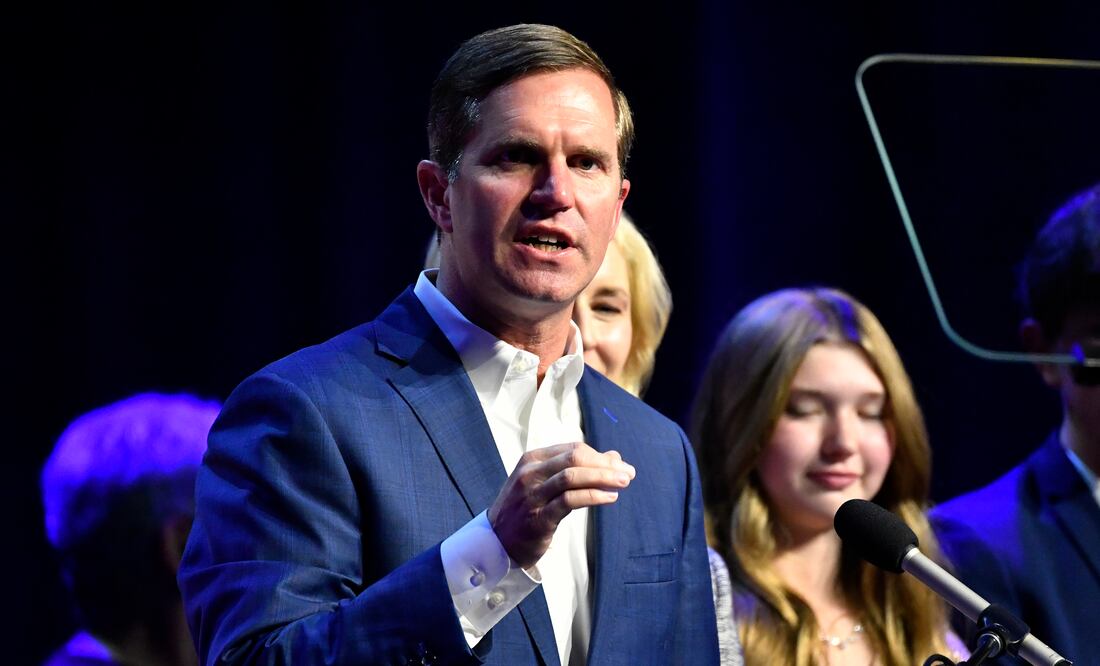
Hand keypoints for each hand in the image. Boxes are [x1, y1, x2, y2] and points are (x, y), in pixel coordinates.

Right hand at [488, 442, 635, 568]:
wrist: (495, 543)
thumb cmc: (525, 510)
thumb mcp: (544, 483)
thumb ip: (575, 470)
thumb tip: (613, 457)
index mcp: (531, 460)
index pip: (572, 449)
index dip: (600, 455)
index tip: (620, 465)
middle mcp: (530, 474)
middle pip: (574, 458)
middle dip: (605, 464)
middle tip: (628, 472)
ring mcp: (532, 495)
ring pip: (572, 477)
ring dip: (602, 477)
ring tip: (623, 482)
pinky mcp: (538, 518)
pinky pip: (569, 501)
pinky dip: (593, 496)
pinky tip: (610, 498)